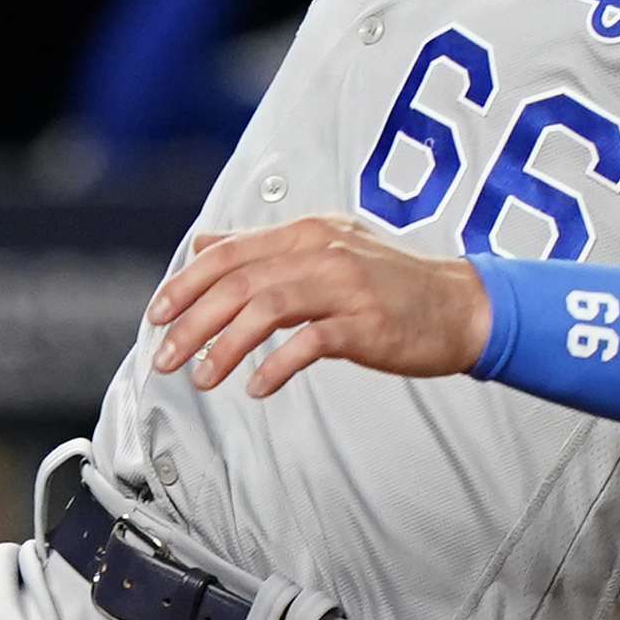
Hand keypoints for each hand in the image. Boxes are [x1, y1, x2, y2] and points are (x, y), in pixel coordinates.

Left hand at [145, 212, 491, 399]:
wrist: (462, 306)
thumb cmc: (391, 284)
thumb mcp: (324, 249)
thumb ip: (263, 247)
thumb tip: (204, 243)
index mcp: (306, 233)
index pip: (229, 253)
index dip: (186, 283)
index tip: (158, 314)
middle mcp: (321, 252)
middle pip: (239, 282)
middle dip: (192, 321)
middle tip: (166, 357)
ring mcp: (345, 286)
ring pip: (266, 308)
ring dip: (225, 346)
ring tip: (204, 378)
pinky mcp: (367, 323)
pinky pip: (310, 342)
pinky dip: (277, 365)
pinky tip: (257, 386)